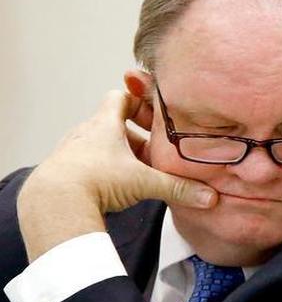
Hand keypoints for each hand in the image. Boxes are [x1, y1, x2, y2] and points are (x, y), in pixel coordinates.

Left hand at [17, 90, 215, 260]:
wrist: (52, 204)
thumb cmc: (94, 180)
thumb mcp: (144, 182)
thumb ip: (178, 188)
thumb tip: (210, 196)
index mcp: (104, 124)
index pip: (121, 97)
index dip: (140, 103)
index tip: (156, 117)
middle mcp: (85, 133)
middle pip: (114, 126)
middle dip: (136, 140)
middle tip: (153, 156)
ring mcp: (70, 152)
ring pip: (100, 147)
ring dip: (118, 157)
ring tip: (135, 176)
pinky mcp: (62, 172)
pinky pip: (86, 165)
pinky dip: (102, 172)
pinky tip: (112, 190)